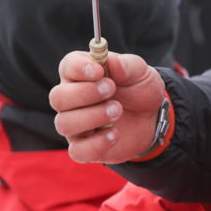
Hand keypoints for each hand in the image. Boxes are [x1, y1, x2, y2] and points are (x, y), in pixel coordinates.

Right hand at [49, 51, 165, 162]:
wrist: (152, 117)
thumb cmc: (139, 89)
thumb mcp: (140, 72)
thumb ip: (126, 65)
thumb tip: (110, 60)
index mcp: (82, 74)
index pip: (67, 66)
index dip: (79, 68)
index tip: (99, 71)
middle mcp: (72, 99)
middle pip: (58, 97)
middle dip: (84, 94)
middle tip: (111, 90)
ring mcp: (75, 125)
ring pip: (64, 123)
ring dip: (92, 116)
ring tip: (117, 110)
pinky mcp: (83, 147)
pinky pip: (77, 150)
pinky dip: (96, 144)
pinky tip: (114, 134)